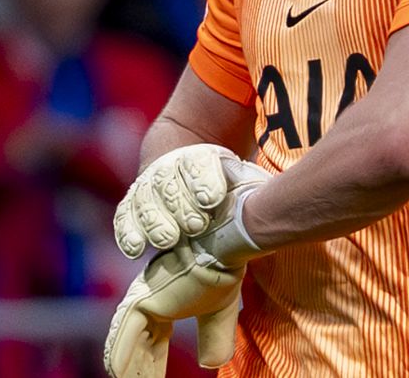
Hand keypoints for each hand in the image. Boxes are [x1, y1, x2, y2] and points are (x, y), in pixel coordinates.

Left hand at [103, 241, 243, 375]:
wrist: (223, 249)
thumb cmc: (223, 272)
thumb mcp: (219, 315)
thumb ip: (214, 338)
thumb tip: (212, 364)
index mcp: (165, 301)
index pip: (155, 339)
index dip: (153, 363)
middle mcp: (149, 299)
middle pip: (139, 344)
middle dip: (140, 368)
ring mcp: (142, 299)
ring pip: (129, 344)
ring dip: (130, 369)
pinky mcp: (141, 301)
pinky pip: (124, 338)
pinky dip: (121, 359)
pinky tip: (117, 376)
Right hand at [114, 144, 270, 264]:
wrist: (183, 166)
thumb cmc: (225, 181)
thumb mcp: (243, 177)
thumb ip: (257, 188)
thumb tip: (283, 200)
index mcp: (201, 158)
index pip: (199, 164)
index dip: (204, 180)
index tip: (213, 199)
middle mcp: (170, 169)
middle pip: (171, 184)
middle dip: (183, 204)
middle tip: (196, 225)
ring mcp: (148, 187)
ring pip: (146, 200)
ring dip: (157, 221)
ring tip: (170, 240)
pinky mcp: (132, 206)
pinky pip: (125, 217)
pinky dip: (128, 232)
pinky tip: (136, 250)